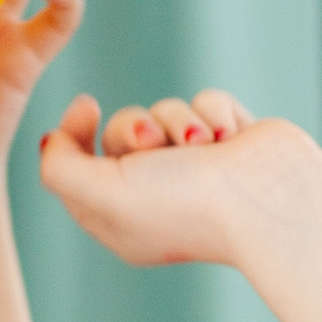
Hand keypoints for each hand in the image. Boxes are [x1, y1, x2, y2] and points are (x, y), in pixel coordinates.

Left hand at [36, 91, 310, 266]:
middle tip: (154, 146)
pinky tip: (230, 138)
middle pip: (121, 131)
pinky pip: (204, 101)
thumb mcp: (99, 194)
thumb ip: (59, 167)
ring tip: (203, 146)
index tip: (86, 106)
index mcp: (120, 220)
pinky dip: (214, 113)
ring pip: (163, 111)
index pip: (79, 167)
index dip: (75, 133)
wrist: (268, 199)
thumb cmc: (182, 203)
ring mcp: (196, 169)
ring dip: (180, 120)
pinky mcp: (229, 143)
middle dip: (135, 127)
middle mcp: (156, 195)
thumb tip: (53, 138)